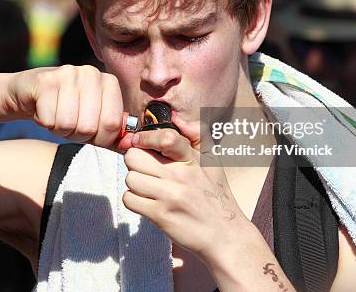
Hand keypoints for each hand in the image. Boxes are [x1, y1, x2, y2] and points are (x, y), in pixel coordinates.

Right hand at [3, 65, 124, 149]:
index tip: (90, 132)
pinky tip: (44, 111)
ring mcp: (69, 74)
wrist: (30, 92)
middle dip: (77, 135)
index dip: (100, 138)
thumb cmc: (67, 109)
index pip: (113, 124)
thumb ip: (114, 135)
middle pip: (90, 126)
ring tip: (57, 117)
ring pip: (69, 124)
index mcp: (109, 82)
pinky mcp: (46, 80)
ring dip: (59, 130)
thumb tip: (131, 145)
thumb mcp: (94, 121)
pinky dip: (45, 123)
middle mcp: (91, 73)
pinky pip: (50, 119)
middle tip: (69, 124)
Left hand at [122, 117, 252, 261]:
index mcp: (192, 159)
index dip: (144, 137)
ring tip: (147, 187)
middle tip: (144, 169)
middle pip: (136, 156)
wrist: (226, 235)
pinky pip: (130, 199)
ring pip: (131, 178)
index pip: (164, 136)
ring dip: (135, 183)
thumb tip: (175, 119)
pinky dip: (134, 200)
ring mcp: (170, 195)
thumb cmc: (216, 198)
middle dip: (135, 161)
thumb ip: (196, 138)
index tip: (138, 141)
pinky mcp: (160, 215)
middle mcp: (181, 175)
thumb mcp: (212, 162)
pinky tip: (146, 202)